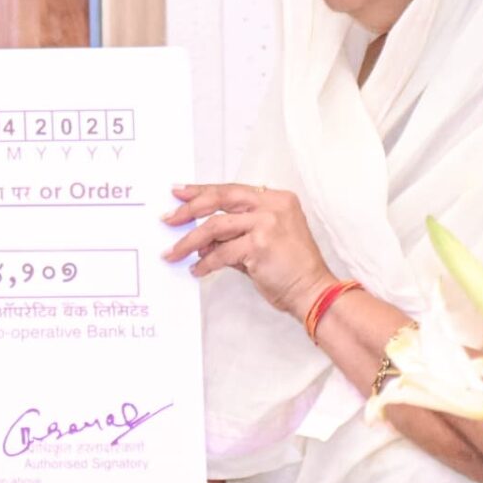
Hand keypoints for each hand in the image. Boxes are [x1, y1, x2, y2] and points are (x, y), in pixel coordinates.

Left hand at [163, 182, 336, 321]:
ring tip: (174, 252)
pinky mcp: (260, 244)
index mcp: (276, 199)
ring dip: (189, 241)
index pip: (231, 190)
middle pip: (220, 198)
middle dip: (189, 209)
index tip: (179, 192)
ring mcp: (267, 222)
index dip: (202, 191)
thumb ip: (232, 236)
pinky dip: (205, 263)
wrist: (314, 292)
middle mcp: (273, 205)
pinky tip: (197, 270)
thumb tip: (201, 240)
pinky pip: (221, 252)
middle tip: (168, 219)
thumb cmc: (291, 270)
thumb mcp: (261, 243)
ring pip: (215, 226)